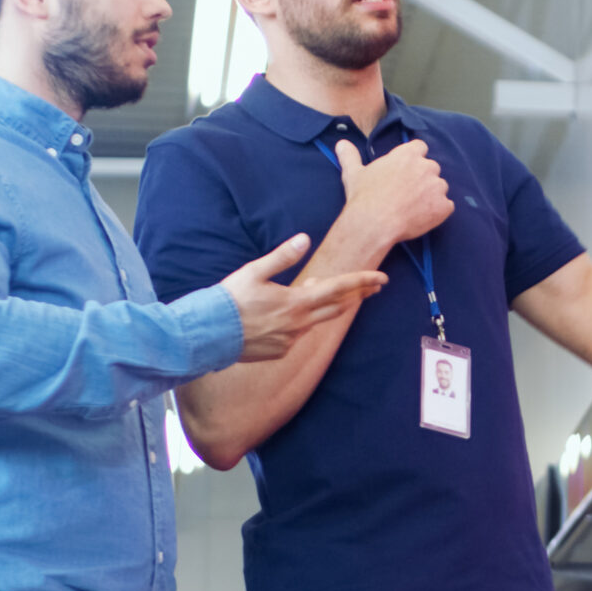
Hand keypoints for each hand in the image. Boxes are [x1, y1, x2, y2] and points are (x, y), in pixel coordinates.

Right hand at [221, 233, 387, 361]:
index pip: (340, 289)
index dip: (363, 282)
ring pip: (317, 321)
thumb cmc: (229, 300)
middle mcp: (299, 324)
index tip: (382, 278)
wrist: (208, 335)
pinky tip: (289, 314)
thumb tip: (304, 239)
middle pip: (338, 307)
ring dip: (326, 306)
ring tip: (325, 292)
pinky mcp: (281, 351)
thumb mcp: (254, 272)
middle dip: (358, 295)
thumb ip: (282, 256)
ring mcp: (291, 340)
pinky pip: (298, 334)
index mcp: (296, 302)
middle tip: (373, 287)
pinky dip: (302, 321)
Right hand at [335, 139, 451, 248]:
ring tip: (414, 207)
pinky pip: (447, 206)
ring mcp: (437, 187)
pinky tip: (422, 218)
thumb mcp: (354, 173)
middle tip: (408, 193)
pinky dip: (438, 212)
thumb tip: (341, 144)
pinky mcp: (443, 206)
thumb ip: (350, 156)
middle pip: (432, 168)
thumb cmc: (364, 197)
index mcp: (407, 155)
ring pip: (440, 187)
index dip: (415, 158)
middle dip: (423, 178)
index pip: (420, 147)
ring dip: (432, 195)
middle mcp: (426, 166)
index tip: (407, 169)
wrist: (374, 223)